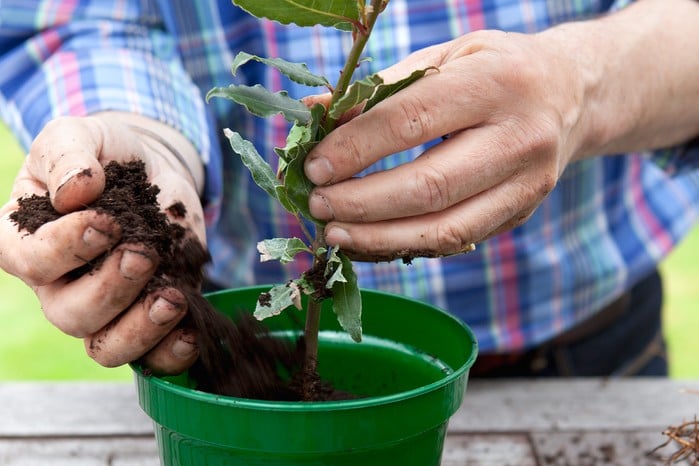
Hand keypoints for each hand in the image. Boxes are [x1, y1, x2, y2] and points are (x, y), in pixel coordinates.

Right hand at [0, 113, 204, 373]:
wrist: (151, 169)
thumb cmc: (104, 154)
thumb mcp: (80, 136)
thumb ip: (68, 154)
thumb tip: (77, 190)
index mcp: (28, 241)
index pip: (32, 260)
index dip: (68, 248)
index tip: (106, 223)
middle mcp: (60, 285)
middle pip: (71, 314)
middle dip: (111, 289)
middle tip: (143, 254)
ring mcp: (106, 308)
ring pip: (106, 346)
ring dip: (141, 328)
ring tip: (173, 298)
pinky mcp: (148, 315)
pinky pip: (149, 357)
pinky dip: (169, 354)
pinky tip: (191, 333)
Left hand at [304, 30, 587, 260]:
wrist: (571, 95)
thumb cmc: (495, 69)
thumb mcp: (444, 59)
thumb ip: (381, 88)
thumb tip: (314, 114)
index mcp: (497, 83)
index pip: (412, 121)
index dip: (356, 149)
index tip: (313, 166)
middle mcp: (520, 138)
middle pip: (429, 187)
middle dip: (362, 203)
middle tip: (317, 204)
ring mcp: (527, 185)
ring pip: (444, 229)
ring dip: (380, 238)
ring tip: (334, 233)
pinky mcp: (521, 214)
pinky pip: (456, 240)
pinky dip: (406, 246)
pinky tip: (370, 239)